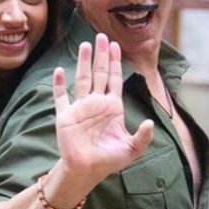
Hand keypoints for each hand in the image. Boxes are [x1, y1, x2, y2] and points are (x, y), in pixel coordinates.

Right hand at [53, 33, 153, 183]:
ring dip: (84, 63)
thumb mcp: (131, 150)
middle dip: (101, 55)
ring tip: (85, 45)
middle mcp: (96, 104)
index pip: (114, 79)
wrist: (87, 171)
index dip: (115, 63)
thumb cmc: (109, 161)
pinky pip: (61, 97)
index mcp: (112, 108)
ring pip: (82, 79)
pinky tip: (59, 71)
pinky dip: (59, 85)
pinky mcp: (65, 117)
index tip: (116, 45)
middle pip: (99, 74)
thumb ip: (143, 137)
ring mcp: (80, 108)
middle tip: (102, 36)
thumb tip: (150, 123)